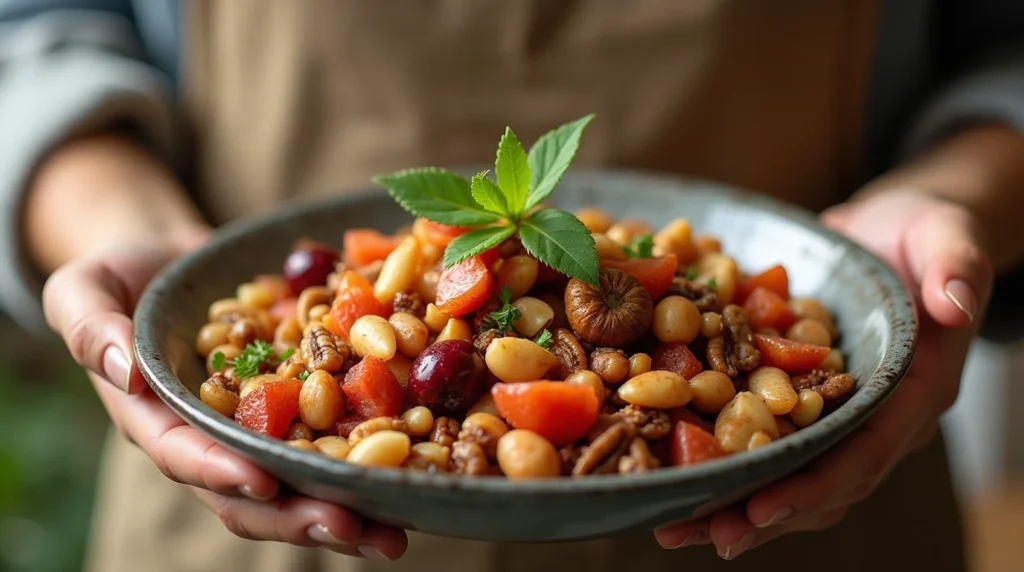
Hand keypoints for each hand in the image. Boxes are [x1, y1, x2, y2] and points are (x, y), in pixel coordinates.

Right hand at [42, 238, 407, 559]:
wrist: (177, 263)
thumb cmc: (121, 276)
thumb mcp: (86, 289)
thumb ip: (90, 326)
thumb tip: (122, 368)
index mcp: (159, 420)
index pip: (186, 455)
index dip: (221, 472)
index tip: (262, 480)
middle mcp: (214, 437)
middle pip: (255, 491)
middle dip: (301, 514)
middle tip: (355, 527)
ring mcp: (261, 428)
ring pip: (302, 481)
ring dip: (348, 508)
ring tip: (396, 531)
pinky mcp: (302, 406)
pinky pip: (336, 436)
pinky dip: (372, 456)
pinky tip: (418, 473)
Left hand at [654, 189, 992, 557]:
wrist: (890, 232)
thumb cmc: (926, 232)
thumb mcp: (948, 236)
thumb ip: (957, 267)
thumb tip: (954, 302)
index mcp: (913, 391)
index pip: (867, 451)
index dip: (816, 484)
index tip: (762, 507)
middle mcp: (874, 416)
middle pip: (819, 479)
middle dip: (763, 511)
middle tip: (706, 534)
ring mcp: (835, 412)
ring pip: (787, 471)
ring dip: (733, 501)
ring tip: (676, 526)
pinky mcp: (799, 398)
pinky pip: (762, 437)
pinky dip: (721, 459)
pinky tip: (673, 475)